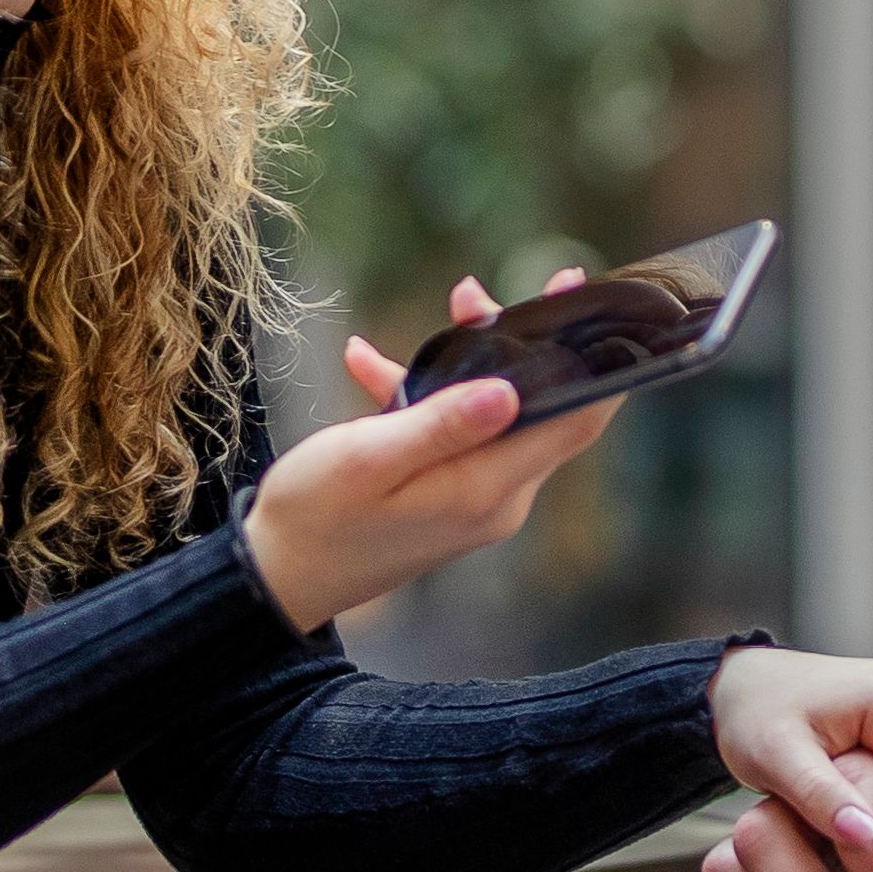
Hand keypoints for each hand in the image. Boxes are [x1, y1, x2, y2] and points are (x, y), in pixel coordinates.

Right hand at [241, 279, 623, 630]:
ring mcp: (476, 499)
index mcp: (485, 490)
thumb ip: (442, 425)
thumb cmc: (315, 518)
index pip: (574, 422)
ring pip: (499, 415)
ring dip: (471, 363)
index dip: (595, 362)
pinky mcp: (451, 495)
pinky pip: (460, 434)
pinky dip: (428, 398)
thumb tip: (511, 391)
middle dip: (520, 344)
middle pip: (541, 410)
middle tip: (476, 293)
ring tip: (449, 307)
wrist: (277, 578)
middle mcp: (496, 498)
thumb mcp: (369, 459)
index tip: (586, 303)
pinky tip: (370, 365)